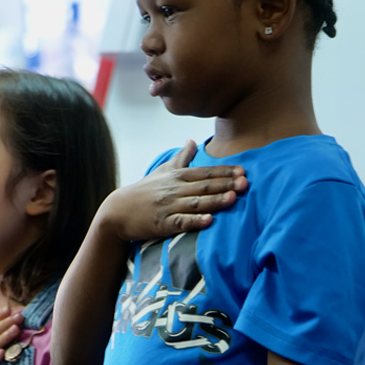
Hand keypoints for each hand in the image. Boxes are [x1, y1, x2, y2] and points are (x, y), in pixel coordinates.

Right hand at [96, 140, 247, 241]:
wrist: (118, 211)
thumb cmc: (145, 190)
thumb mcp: (163, 171)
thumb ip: (181, 158)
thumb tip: (192, 140)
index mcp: (178, 177)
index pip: (205, 173)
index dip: (224, 172)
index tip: (243, 171)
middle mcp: (175, 190)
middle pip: (204, 186)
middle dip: (225, 184)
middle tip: (245, 183)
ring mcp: (168, 207)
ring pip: (195, 203)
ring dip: (215, 201)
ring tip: (233, 198)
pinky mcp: (162, 224)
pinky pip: (181, 222)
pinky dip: (195, 221)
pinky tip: (209, 221)